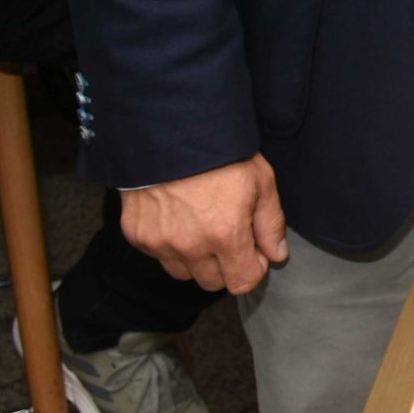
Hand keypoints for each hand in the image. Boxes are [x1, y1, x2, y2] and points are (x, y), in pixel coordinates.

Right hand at [121, 154, 288, 293]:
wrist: (168, 129)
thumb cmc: (219, 152)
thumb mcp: (260, 180)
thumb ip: (270, 223)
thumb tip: (277, 255)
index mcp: (224, 234)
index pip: (242, 283)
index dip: (253, 268)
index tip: (253, 251)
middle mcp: (189, 245)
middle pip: (213, 282)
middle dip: (227, 265)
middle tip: (229, 235)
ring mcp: (159, 243)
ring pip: (184, 273)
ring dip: (197, 259)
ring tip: (202, 224)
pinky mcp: (137, 235)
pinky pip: (159, 255)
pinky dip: (170, 245)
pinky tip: (179, 217)